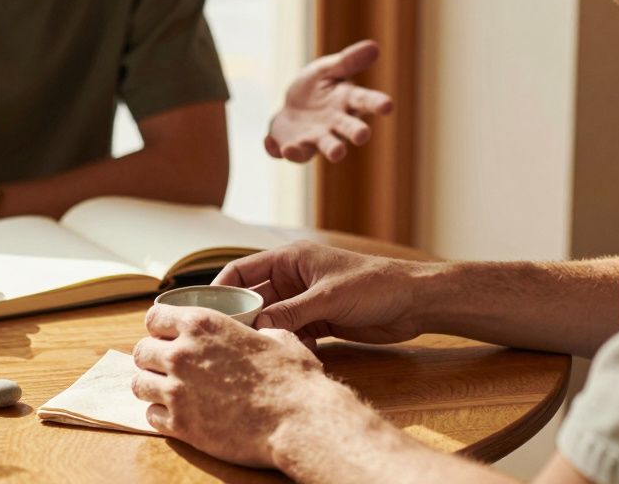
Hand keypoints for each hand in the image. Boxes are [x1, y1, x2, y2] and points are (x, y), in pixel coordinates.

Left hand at [131, 305, 365, 467]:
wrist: (298, 420)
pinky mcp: (181, 425)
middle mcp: (182, 354)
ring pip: (139, 384)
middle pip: (141, 351)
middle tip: (167, 367)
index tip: (167, 336)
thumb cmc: (293, 378)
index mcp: (203, 325)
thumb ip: (258, 331)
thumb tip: (262, 331)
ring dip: (152, 386)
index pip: (155, 316)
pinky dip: (161, 415)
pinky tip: (177, 415)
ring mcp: (177, 391)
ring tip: (168, 392)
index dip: (160, 326)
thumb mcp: (278, 338)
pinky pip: (151, 416)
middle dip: (152, 358)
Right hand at [215, 241, 426, 346]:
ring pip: (273, 319)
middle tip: (226, 342)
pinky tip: (283, 358)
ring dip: (266, 335)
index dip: (221, 288)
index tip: (205, 311)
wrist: (414, 302)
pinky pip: (293, 334)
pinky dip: (287, 345)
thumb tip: (256, 326)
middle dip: (243, 318)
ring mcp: (307, 301)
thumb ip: (290, 313)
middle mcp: (294, 279)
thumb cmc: (374, 285)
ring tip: (251, 355)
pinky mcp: (320, 321)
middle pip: (255, 298)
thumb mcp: (327, 298)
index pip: (243, 270)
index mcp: (291, 259)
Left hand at [266, 40, 392, 162]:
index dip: (377, 103)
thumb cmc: (316, 86)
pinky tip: (271, 143)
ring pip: (327, 147)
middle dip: (356, 132)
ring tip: (337, 153)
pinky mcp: (299, 148)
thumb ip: (348, 61)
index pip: (365, 101)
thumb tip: (374, 46)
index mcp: (347, 101)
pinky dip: (288, 151)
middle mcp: (337, 124)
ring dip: (332, 150)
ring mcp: (318, 138)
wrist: (291, 104)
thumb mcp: (327, 69)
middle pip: (350, 129)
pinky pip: (296, 153)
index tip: (388, 105)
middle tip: (362, 135)